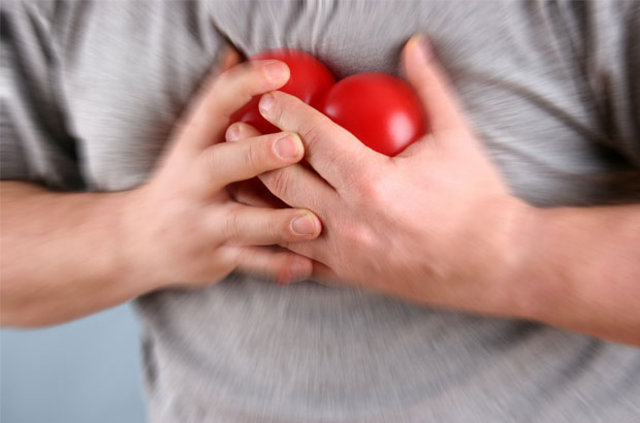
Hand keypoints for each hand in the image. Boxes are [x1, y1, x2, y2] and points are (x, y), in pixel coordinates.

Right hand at [120, 49, 321, 289]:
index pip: (213, 107)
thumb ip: (216, 103)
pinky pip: (249, 264)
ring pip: (240, 222)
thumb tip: (235, 53)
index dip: (244, 86)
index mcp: (192, 147)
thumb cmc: (179, 183)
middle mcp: (193, 183)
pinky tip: (307, 265)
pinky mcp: (214, 258)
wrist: (137, 241)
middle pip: (223, 165)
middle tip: (295, 145)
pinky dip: (278, 266)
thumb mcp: (191, 141)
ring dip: (277, 222)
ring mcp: (202, 224)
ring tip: (313, 221)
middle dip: (258, 155)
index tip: (279, 72)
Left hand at [226, 36, 529, 314]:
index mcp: (371, 181)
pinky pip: (298, 259)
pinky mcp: (348, 276)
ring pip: (281, 221)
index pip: (314, 138)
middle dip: (255, 149)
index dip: (286, 113)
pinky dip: (274, 241)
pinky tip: (258, 227)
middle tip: (235, 129)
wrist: (493, 264)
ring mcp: (344, 252)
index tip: (268, 100)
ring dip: (254, 194)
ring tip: (234, 174)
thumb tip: (415, 44)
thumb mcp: (457, 138)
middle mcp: (349, 219)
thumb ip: (430, 88)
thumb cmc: (477, 199)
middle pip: (285, 177)